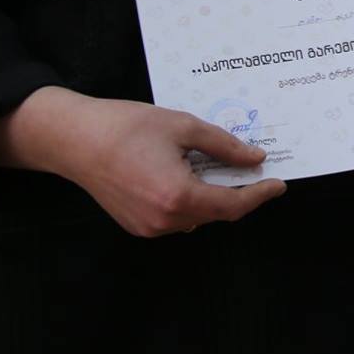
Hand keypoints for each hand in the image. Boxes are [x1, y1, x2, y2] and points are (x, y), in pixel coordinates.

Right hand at [0, 87, 286, 237]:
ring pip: (196, 217)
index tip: (278, 183)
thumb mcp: (184, 126)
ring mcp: (148, 227)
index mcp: (179, 196)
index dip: (259, 195)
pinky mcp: (135, 225)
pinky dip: (190, 201)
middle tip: (253, 169)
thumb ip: (224, 146)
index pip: (233, 205)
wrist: (75, 140)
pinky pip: (175, 218)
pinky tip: (192, 176)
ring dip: (213, 197)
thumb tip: (255, 159)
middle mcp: (165, 220)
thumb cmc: (128, 127)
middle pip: (216, 213)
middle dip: (238, 193)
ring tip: (222, 168)